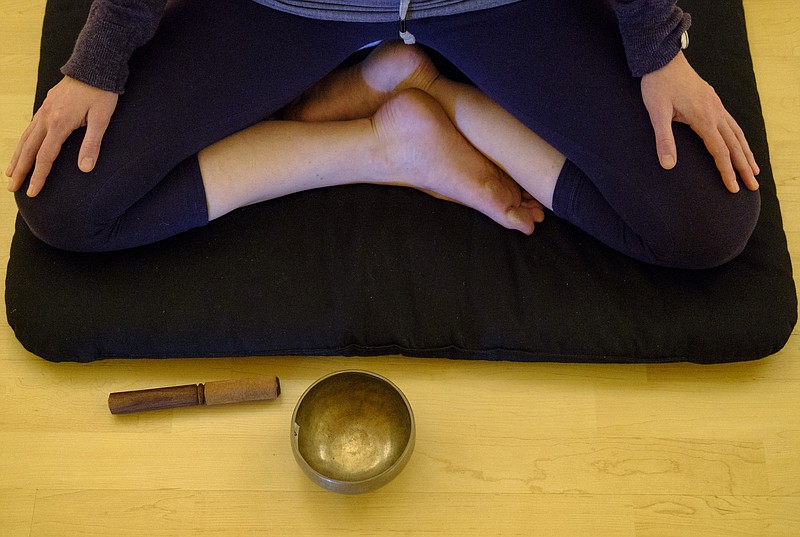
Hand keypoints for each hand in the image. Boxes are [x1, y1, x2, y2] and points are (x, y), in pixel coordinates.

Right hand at [6, 76, 118, 196]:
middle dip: (20, 171)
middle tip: (12, 188)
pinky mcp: (46, 105)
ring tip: (10, 172)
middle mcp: (46, 118)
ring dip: (17, 157)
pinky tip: (23, 149)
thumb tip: (85, 169)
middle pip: (29, 150)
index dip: (39, 177)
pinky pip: (30, 127)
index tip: (32, 192)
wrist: (94, 66)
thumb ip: (92, 144)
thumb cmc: (101, 93)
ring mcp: (44, 110)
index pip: (45, 157)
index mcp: (59, 124)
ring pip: (26, 138)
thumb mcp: (102, 120)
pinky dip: (23, 142)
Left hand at [640, 51, 758, 192]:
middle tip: (753, 186)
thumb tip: (668, 165)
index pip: (720, 152)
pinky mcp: (712, 100)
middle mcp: (715, 112)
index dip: (727, 172)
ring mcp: (716, 105)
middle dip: (744, 167)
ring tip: (754, 169)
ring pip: (737, 133)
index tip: (734, 189)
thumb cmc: (657, 86)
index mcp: (704, 119)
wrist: (662, 59)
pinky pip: (731, 123)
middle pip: (735, 145)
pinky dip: (739, 137)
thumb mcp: (656, 114)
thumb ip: (664, 140)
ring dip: (746, 153)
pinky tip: (739, 142)